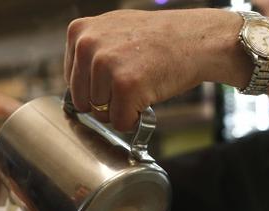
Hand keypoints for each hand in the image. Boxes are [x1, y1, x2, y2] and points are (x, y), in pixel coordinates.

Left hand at [65, 9, 246, 130]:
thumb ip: (91, 51)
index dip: (97, 87)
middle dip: (107, 101)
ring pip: (101, 114)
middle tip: (133, 82)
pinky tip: (149, 96)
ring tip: (143, 83)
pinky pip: (120, 123)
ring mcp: (105, 65)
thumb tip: (74, 84)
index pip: (72, 82)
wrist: (196, 38)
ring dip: (123, 108)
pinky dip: (135, 119)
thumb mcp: (114, 30)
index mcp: (79, 31)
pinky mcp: (124, 86)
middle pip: (83, 101)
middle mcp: (87, 46)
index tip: (117, 77)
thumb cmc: (159, 38)